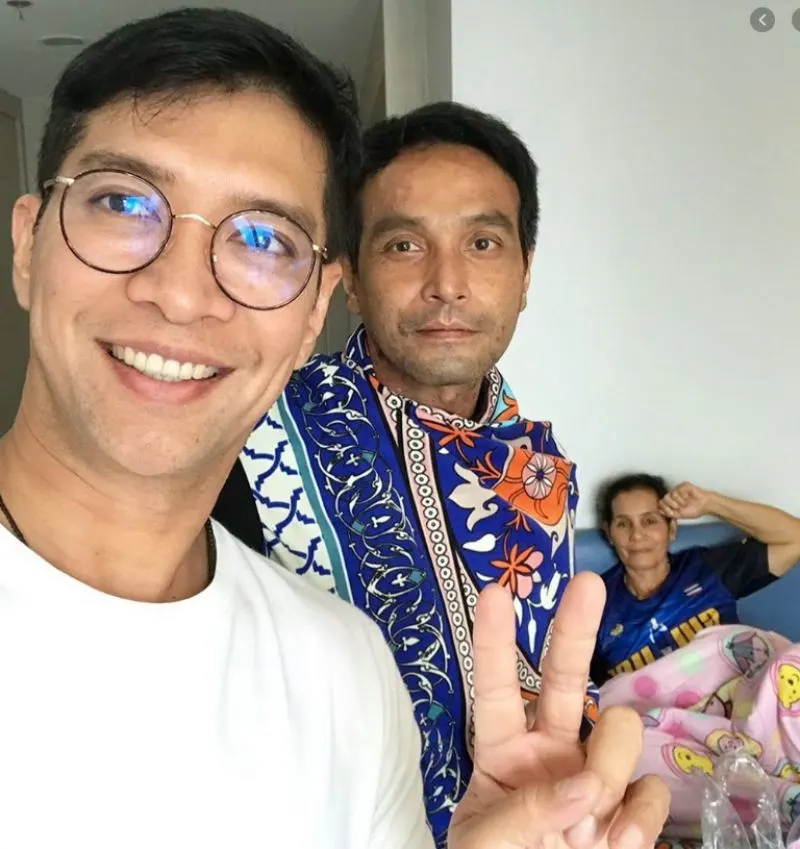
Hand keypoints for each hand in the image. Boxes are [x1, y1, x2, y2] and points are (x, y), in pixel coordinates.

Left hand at [447, 573, 668, 848]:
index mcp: (502, 751)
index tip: (495, 591)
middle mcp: (552, 750)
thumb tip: (581, 787)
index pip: (496, 686)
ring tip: (584, 828)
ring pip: (619, 730)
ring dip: (607, 771)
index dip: (495, 640)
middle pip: (565, 675)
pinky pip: (652, 792)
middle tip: (587, 583)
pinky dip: (636, 822)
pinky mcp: (634, 809)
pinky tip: (611, 844)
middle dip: (575, 627)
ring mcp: (596, 776)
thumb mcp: (482, 845)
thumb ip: (521, 811)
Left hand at [659, 481, 710, 519]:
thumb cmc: (694, 510)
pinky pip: (679, 490)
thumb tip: (659, 511)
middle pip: (665, 498)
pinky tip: (689, 498)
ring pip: (671, 494)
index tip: (672, 513)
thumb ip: (669, 513)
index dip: (665, 508)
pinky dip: (684, 496)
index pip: (661, 502)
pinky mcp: (684, 485)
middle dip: (672, 505)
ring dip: (679, 502)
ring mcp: (678, 488)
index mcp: (671, 500)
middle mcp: (673, 493)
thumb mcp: (680, 515)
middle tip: (679, 508)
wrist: (705, 506)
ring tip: (686, 503)